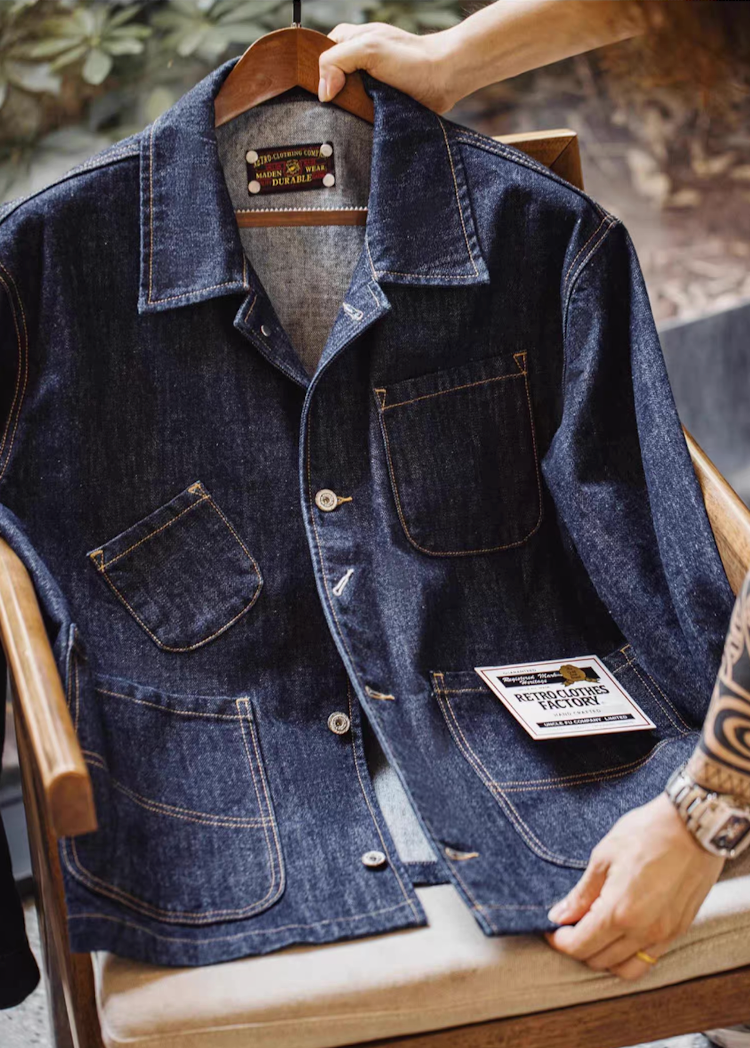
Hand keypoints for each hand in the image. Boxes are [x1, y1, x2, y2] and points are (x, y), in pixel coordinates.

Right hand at [318, 23, 456, 113]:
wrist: (444, 78)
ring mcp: (366, 80)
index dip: (318, 75)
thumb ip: (337, 61)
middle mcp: (355, 59)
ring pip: (343, 99)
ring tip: (353, 117)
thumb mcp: (368, 49)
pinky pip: (360, 111)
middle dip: (332, 95)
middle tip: (338, 108)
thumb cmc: (411, 58)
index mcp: (348, 40)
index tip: (327, 92)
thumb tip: (323, 91)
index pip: (319, 57)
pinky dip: (360, 118)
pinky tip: (363, 123)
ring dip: (347, 110)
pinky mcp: (377, 99)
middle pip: (329, 81)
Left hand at [544, 792, 724, 979]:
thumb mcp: (604, 857)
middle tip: (571, 925)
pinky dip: (630, 955)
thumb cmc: (646, 833)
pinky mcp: (679, 930)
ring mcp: (664, 934)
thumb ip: (582, 893)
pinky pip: (650, 960)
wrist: (694, 826)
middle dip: (579, 947)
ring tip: (595, 932)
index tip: (553, 929)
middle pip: (599, 960)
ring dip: (605, 957)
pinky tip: (621, 934)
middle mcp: (643, 931)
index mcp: (619, 912)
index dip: (560, 941)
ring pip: (626, 969)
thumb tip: (560, 915)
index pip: (580, 946)